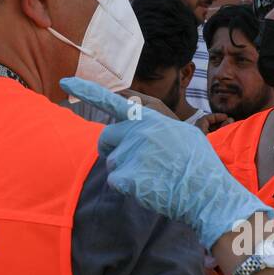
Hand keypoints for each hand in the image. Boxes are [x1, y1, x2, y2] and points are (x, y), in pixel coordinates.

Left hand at [61, 76, 272, 247]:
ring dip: (127, 173)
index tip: (65, 82)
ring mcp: (131, 154)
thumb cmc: (200, 165)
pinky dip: (129, 189)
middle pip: (106, 139)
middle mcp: (137, 133)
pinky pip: (116, 182)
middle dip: (112, 150)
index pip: (113, 102)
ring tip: (155, 177)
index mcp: (150, 119)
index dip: (87, 90)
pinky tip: (150, 189)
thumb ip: (158, 128)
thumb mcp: (183, 133)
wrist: (208, 192)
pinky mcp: (127, 177)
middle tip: (133, 163)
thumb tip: (144, 132)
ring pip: (113, 164)